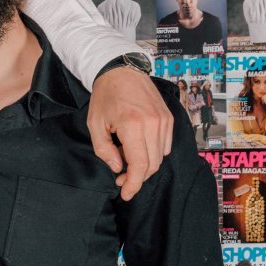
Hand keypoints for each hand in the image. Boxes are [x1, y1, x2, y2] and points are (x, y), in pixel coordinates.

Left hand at [87, 67, 172, 200]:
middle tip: (121, 179)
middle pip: (152, 165)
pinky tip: (138, 149)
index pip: (140, 165)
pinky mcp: (169, 118)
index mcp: (133, 126)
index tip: (126, 194)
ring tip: (126, 162)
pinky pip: (165, 146)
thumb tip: (118, 168)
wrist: (122, 71)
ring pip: (160, 157)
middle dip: (137, 177)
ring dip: (145, 166)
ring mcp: (164, 121)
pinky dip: (153, 153)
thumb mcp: (95, 124)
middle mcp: (154, 124)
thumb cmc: (105, 97)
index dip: (134, 184)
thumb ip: (105, 150)